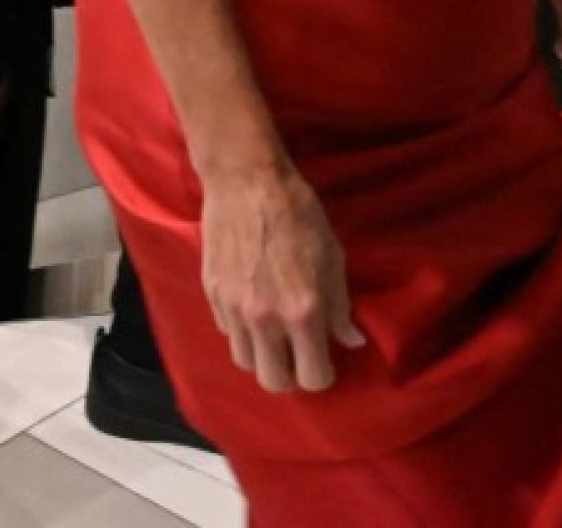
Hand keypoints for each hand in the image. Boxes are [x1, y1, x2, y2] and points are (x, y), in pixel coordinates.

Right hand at [200, 163, 365, 392]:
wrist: (246, 180)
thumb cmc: (299, 214)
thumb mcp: (333, 257)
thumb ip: (339, 306)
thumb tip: (349, 340)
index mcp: (302, 312)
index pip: (313, 377)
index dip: (322, 373)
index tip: (323, 360)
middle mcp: (265, 318)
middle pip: (273, 382)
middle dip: (289, 375)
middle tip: (297, 355)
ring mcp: (233, 307)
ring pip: (245, 362)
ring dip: (262, 355)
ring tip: (272, 334)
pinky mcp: (212, 293)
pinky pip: (227, 331)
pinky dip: (242, 329)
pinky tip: (252, 305)